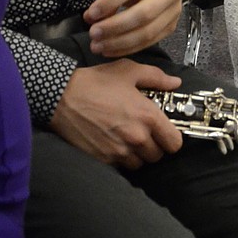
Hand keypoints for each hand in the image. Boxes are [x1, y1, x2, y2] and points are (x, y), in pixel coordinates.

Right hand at [49, 60, 182, 167]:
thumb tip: (175, 83)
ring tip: (128, 137)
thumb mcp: (129, 71)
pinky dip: (120, 158)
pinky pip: (120, 166)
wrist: (63, 97)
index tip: (166, 132)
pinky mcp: (102, 159)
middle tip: (145, 132)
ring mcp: (118, 151)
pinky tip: (113, 142)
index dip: (172, 138)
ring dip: (138, 154)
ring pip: (139, 163)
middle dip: (154, 145)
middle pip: (157, 156)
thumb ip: (156, 77)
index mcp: (147, 116)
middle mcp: (136, 137)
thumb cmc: (97, 82)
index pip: (174, 143)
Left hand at [83, 0, 184, 56]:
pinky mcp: (172, 27)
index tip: (91, 14)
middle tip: (93, 33)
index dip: (109, 3)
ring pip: (147, 33)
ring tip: (98, 46)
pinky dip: (127, 49)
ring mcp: (174, 11)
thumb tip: (93, 17)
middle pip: (142, 14)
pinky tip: (110, 50)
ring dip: (119, 43)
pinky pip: (149, 42)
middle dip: (114, 27)